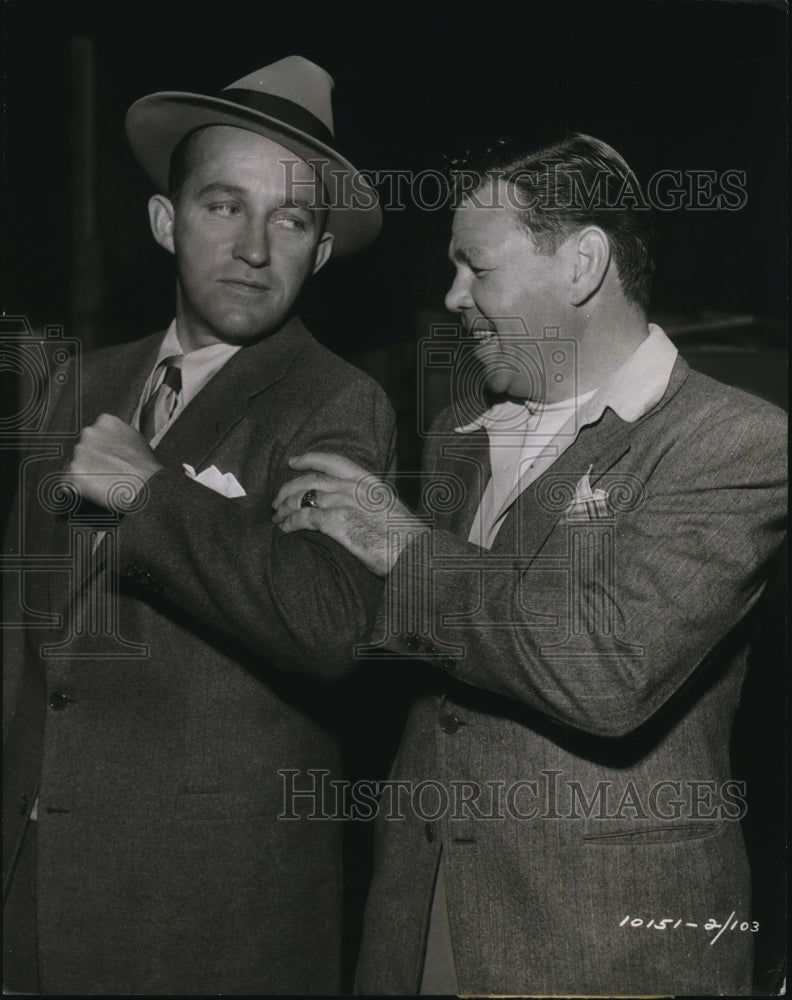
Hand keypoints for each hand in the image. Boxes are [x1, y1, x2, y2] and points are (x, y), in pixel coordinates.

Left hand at [65, 413, 163, 509]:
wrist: (148, 486)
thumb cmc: (146, 467)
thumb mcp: (136, 439)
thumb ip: (117, 435)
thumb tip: (110, 441)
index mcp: (105, 421)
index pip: (94, 434)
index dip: (101, 449)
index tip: (109, 458)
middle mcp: (89, 432)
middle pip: (83, 448)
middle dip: (91, 461)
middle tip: (107, 473)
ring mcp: (80, 451)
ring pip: (76, 465)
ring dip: (86, 474)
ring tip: (105, 483)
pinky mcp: (74, 471)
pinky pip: (70, 482)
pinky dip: (79, 488)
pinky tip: (97, 490)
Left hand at [272, 452, 424, 576]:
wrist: (413, 552)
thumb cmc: (404, 537)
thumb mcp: (387, 508)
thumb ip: (368, 501)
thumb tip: (352, 506)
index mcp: (368, 480)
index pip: (332, 461)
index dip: (308, 458)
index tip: (292, 461)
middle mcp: (353, 487)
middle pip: (310, 480)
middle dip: (288, 488)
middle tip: (277, 500)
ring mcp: (344, 503)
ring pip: (303, 497)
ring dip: (284, 507)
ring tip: (277, 517)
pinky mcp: (337, 522)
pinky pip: (304, 517)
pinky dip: (290, 522)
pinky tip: (284, 529)